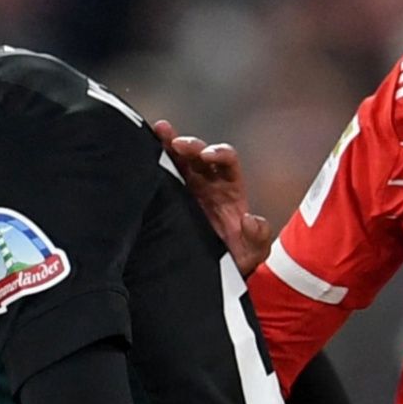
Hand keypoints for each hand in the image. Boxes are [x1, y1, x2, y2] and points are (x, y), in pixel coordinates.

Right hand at [152, 118, 270, 273]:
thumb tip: (249, 219)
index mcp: (230, 187)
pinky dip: (155, 160)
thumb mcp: (254, 251)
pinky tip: (144, 148)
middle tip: (176, 143)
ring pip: (178, 159)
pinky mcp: (171, 197)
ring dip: (169, 143)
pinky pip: (163, 174)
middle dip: (189, 145)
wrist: (215, 272)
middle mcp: (209, 182)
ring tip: (158, 131)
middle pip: (199, 154)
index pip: (227, 160)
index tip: (207, 156)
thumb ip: (258, 235)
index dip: (218, 153)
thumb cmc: (237, 258)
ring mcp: (188, 188)